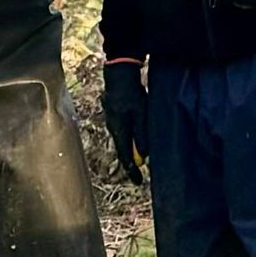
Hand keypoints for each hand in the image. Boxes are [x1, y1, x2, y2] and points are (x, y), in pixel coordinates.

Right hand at [100, 61, 151, 186]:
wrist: (118, 74)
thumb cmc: (132, 93)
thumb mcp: (141, 114)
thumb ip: (142, 135)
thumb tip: (143, 155)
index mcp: (119, 131)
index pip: (125, 157)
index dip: (132, 171)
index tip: (139, 182)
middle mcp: (113, 129)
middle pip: (123, 150)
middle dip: (131, 162)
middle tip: (139, 173)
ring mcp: (112, 121)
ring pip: (122, 141)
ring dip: (130, 150)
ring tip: (139, 159)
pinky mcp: (114, 115)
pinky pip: (122, 132)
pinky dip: (129, 139)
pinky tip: (135, 139)